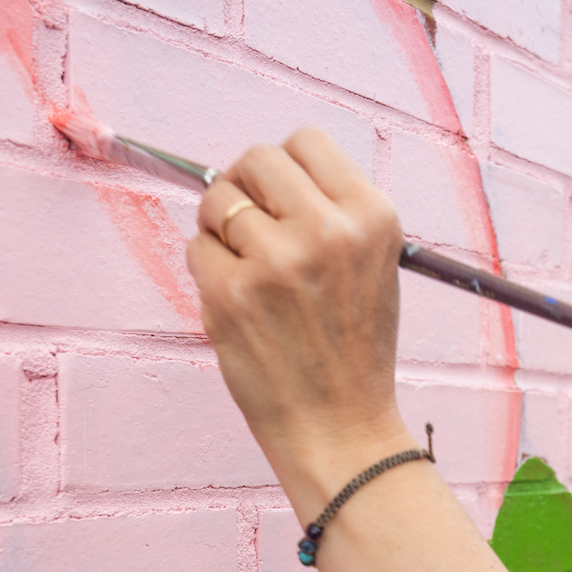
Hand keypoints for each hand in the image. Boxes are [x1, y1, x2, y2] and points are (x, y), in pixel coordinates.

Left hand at [186, 129, 410, 502]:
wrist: (341, 428)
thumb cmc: (355, 352)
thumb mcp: (375, 268)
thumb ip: (333, 214)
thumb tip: (265, 174)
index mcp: (372, 217)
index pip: (307, 142)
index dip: (285, 169)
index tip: (281, 199)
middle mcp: (327, 231)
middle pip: (256, 159)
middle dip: (245, 188)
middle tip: (252, 230)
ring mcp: (277, 261)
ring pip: (218, 200)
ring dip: (221, 230)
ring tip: (248, 272)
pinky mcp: (232, 294)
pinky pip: (196, 249)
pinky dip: (208, 271)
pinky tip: (238, 303)